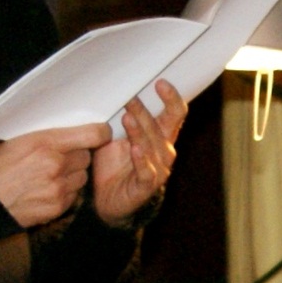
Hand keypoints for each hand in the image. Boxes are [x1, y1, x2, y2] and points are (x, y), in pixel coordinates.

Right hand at [0, 123, 109, 228]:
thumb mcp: (17, 141)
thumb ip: (47, 137)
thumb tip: (72, 132)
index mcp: (45, 143)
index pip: (92, 135)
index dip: (100, 134)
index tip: (100, 133)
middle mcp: (55, 165)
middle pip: (86, 157)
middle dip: (77, 156)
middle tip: (60, 157)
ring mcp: (58, 188)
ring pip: (82, 177)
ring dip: (72, 174)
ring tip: (51, 174)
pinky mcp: (58, 206)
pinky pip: (74, 194)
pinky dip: (65, 191)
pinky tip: (47, 189)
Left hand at [92, 81, 186, 228]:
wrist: (107, 200)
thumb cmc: (114, 163)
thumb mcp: (115, 135)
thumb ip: (119, 117)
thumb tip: (109, 90)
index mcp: (161, 135)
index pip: (174, 114)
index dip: (172, 98)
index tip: (160, 82)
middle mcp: (164, 151)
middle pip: (160, 127)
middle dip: (145, 112)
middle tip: (130, 98)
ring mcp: (158, 169)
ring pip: (152, 147)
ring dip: (140, 132)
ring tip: (128, 118)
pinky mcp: (146, 186)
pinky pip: (146, 172)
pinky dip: (141, 160)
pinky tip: (135, 150)